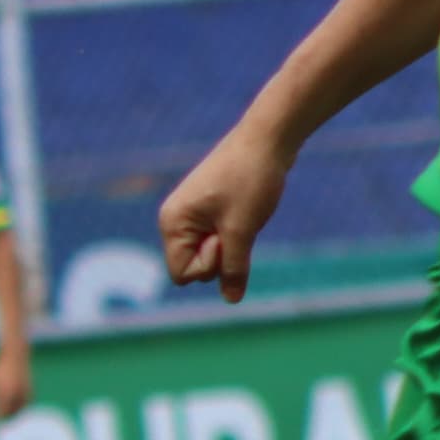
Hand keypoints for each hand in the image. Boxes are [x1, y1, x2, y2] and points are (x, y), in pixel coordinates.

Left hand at [0, 347, 31, 419]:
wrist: (15, 356)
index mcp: (4, 393)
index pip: (0, 413)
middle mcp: (16, 395)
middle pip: (10, 414)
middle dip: (4, 416)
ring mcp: (25, 394)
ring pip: (19, 410)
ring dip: (11, 411)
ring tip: (4, 406)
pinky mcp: (31, 391)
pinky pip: (24, 404)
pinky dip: (19, 405)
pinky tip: (13, 400)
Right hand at [160, 119, 293, 304]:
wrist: (267, 139)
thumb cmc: (250, 180)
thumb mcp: (242, 230)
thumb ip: (233, 268)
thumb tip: (231, 300)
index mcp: (172, 223)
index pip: (182, 274)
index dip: (209, 265)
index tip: (226, 237)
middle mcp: (176, 220)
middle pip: (194, 267)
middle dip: (220, 255)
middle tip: (237, 223)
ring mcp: (192, 215)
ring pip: (210, 254)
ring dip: (231, 245)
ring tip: (243, 214)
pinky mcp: (210, 210)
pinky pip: (220, 240)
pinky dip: (236, 235)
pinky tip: (246, 211)